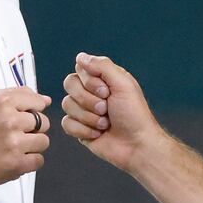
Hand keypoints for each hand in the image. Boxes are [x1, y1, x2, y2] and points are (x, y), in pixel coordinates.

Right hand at [0, 87, 50, 186]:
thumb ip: (19, 95)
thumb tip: (47, 100)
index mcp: (3, 102)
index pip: (38, 102)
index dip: (32, 111)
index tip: (20, 118)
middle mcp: (10, 121)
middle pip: (43, 123)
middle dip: (32, 129)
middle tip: (14, 134)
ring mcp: (14, 143)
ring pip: (43, 141)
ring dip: (32, 146)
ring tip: (15, 146)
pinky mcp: (16, 164)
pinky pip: (39, 160)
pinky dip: (29, 161)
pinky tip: (14, 158)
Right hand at [61, 52, 161, 171]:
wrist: (136, 145)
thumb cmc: (134, 114)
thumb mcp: (123, 84)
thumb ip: (102, 66)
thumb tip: (80, 57)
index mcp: (103, 79)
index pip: (80, 68)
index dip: (89, 81)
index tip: (106, 91)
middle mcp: (91, 92)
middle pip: (69, 84)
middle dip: (88, 100)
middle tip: (106, 108)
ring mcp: (84, 110)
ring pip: (67, 104)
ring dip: (88, 117)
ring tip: (106, 123)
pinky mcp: (79, 128)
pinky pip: (66, 123)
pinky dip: (83, 129)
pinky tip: (98, 134)